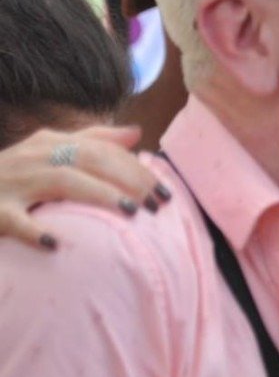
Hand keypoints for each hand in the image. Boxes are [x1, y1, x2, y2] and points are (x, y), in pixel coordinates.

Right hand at [0, 126, 165, 249]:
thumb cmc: (14, 173)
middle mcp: (34, 157)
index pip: (103, 150)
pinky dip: (35, 231)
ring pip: (62, 181)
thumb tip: (136, 133)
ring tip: (130, 212)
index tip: (166, 191)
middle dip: (129, 180)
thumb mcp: (49, 150)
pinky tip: (56, 244)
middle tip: (158, 204)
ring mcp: (12, 183)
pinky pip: (16, 220)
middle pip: (90, 160)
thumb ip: (92, 140)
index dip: (137, 168)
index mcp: (49, 143)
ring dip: (99, 195)